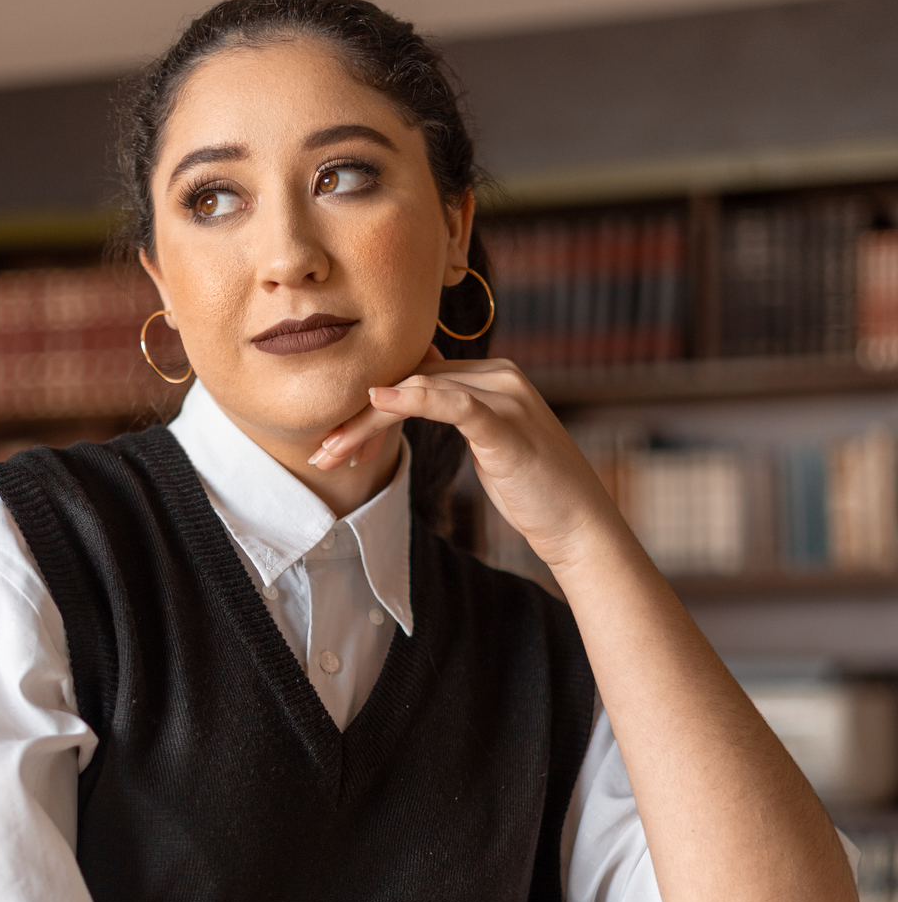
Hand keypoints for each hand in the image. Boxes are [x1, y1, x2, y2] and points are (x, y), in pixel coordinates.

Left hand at [311, 356, 624, 574]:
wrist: (579, 525)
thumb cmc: (534, 492)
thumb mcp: (490, 446)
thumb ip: (459, 416)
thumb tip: (415, 404)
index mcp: (492, 377)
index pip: (417, 379)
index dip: (371, 408)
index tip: (338, 445)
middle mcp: (499, 376)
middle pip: (412, 384)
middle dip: (360, 419)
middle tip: (322, 453)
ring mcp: (505, 397)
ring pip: (419, 393)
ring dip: (368, 424)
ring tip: (332, 452)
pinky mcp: (505, 425)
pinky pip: (452, 403)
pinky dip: (411, 400)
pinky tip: (377, 401)